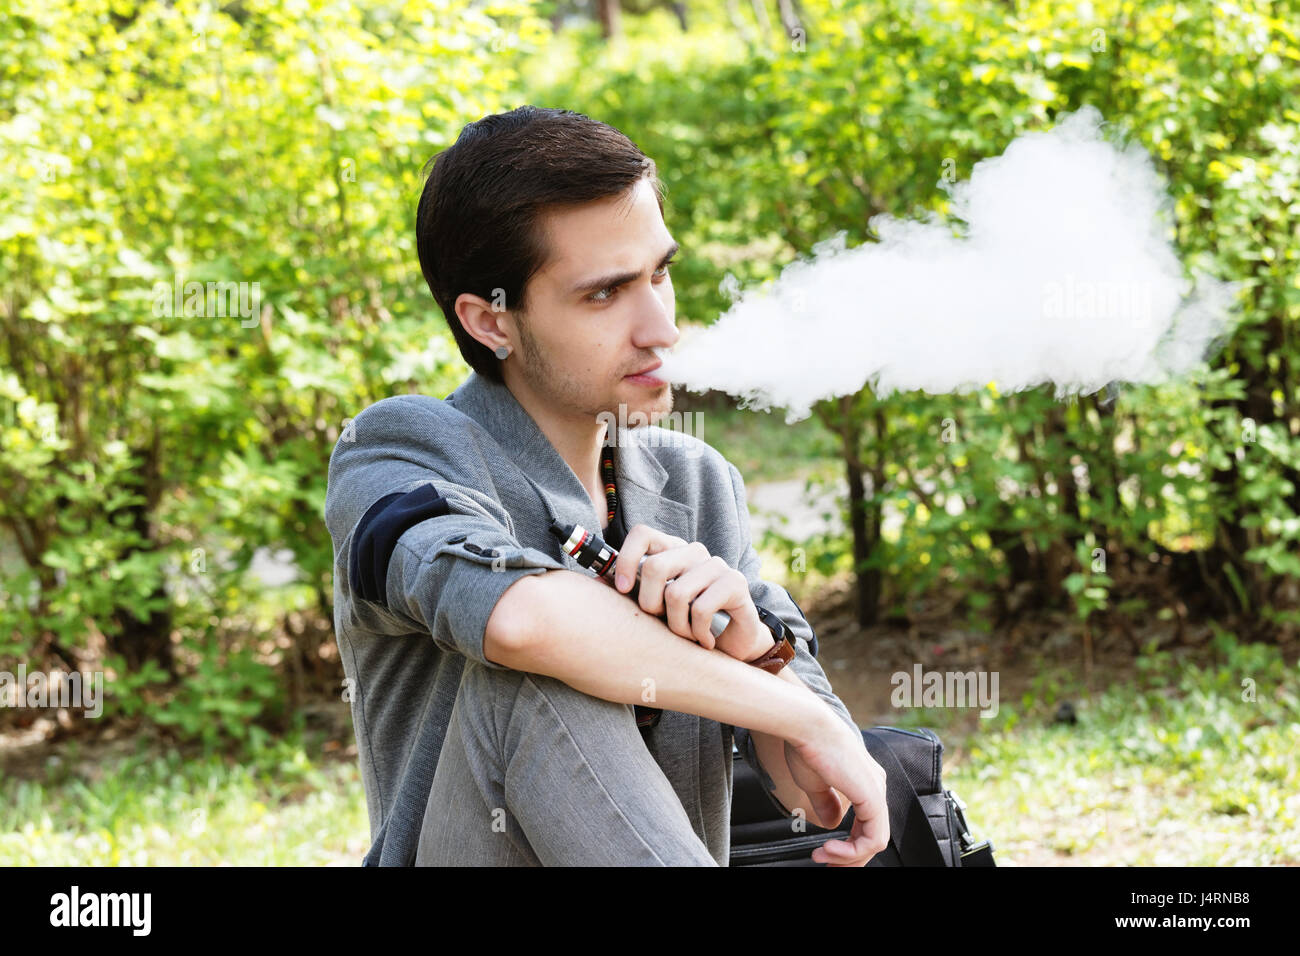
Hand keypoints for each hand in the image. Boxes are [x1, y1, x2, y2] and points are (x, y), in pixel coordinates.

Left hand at [612, 523, 772, 660]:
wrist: (732, 645)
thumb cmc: (687, 624)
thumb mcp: (656, 607)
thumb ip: (631, 591)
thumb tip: (593, 579)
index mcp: (672, 550)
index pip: (642, 533)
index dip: (627, 559)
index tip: (622, 590)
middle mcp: (694, 552)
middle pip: (655, 567)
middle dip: (651, 605)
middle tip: (662, 622)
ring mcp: (716, 564)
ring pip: (676, 594)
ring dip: (677, 627)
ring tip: (686, 636)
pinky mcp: (735, 582)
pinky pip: (700, 609)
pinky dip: (697, 633)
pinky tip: (705, 640)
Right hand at [782, 714, 888, 865]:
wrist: (807, 726)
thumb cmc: (807, 745)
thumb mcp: (815, 783)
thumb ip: (827, 803)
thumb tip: (833, 823)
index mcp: (864, 781)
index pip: (866, 824)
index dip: (848, 846)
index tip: (825, 854)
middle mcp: (875, 785)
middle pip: (872, 836)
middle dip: (850, 858)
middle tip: (829, 866)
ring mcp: (876, 791)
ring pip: (875, 841)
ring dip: (848, 856)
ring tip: (823, 856)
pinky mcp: (872, 797)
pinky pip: (874, 838)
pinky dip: (852, 850)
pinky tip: (831, 849)